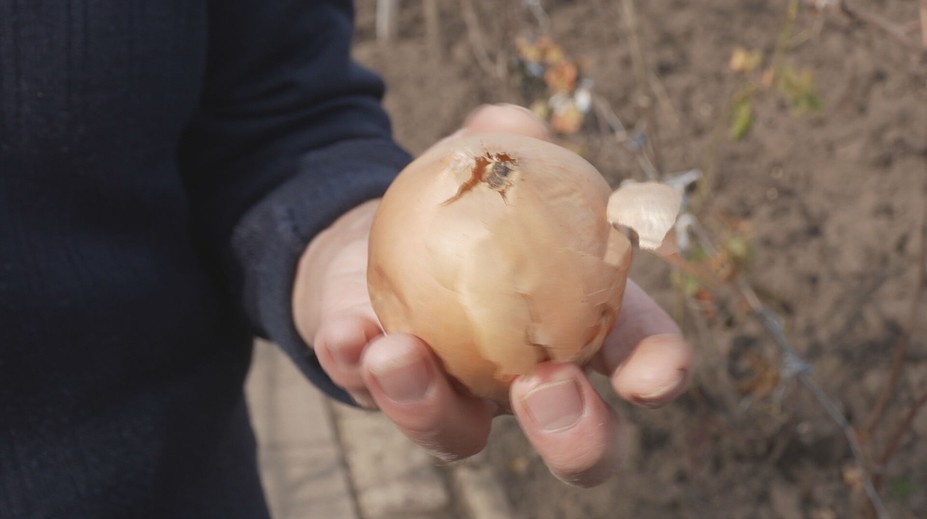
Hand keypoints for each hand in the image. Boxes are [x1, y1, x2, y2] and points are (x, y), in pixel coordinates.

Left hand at [292, 104, 691, 486]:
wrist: (372, 233)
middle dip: (575, 436)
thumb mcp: (481, 167)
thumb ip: (502, 145)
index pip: (635, 354)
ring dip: (428, 405)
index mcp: (576, 326)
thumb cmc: (457, 205)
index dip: (658, 370)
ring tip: (399, 353)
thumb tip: (508, 125)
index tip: (653, 375)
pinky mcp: (379, 388)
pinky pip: (364, 388)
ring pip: (456, 433)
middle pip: (573, 441)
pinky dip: (353, 361)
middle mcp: (523, 382)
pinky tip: (347, 333)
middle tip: (546, 391)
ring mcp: (452, 396)